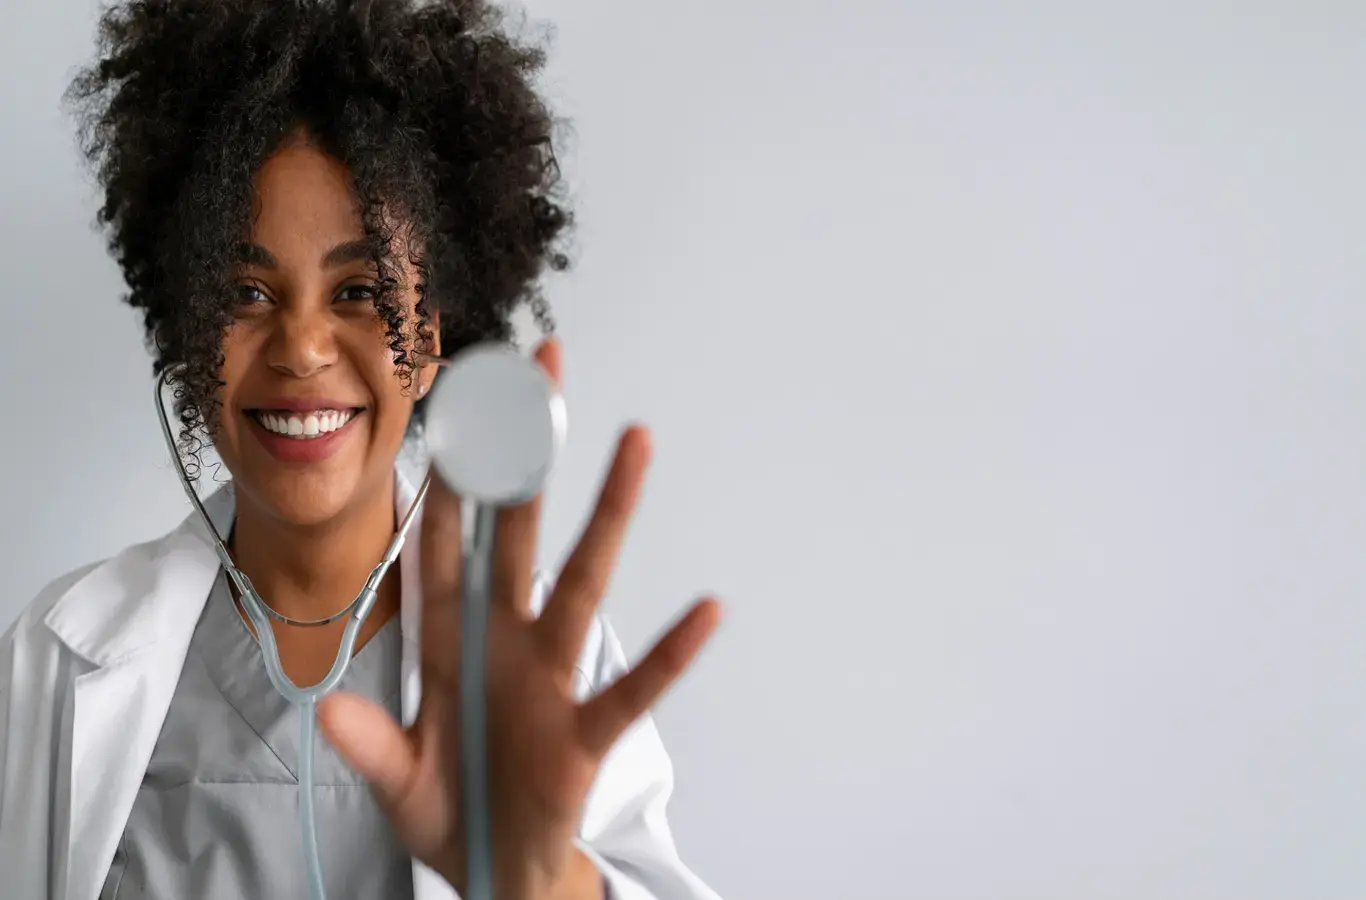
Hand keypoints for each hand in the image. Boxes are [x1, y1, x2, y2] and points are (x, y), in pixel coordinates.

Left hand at [318, 338, 721, 899]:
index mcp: (451, 644)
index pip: (444, 546)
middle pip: (519, 534)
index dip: (446, 480)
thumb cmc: (450, 808)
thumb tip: (326, 709)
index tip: (453, 412)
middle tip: (544, 376)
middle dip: (528, 455)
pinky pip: (631, 689)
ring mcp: (550, 682)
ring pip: (582, 582)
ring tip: (635, 441)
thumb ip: (369, 744)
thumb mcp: (396, 777)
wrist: (493, 870)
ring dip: (608, 513)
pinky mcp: (585, 734)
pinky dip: (669, 654)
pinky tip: (706, 611)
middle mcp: (506, 643)